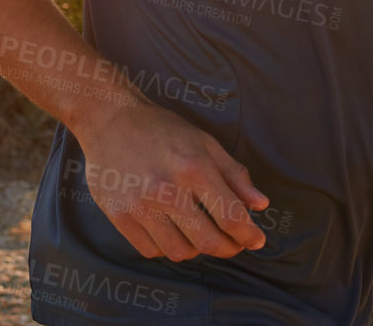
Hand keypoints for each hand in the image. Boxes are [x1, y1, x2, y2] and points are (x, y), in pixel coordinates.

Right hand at [72, 94, 268, 262]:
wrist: (111, 120)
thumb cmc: (163, 129)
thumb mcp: (206, 143)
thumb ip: (235, 175)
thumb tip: (260, 205)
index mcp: (194, 168)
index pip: (230, 215)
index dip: (248, 235)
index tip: (257, 242)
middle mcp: (167, 190)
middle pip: (207, 240)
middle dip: (228, 248)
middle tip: (234, 245)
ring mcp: (140, 206)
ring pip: (179, 252)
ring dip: (196, 249)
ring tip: (201, 235)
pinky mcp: (118, 216)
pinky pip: (151, 250)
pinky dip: (167, 248)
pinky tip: (173, 233)